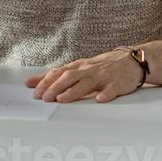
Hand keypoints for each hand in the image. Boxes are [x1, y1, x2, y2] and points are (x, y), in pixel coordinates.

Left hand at [26, 49, 144, 103]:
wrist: (132, 60)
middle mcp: (89, 70)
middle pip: (70, 77)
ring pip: (87, 82)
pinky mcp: (118, 83)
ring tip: (62, 99)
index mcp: (78, 67)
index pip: (59, 73)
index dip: (46, 82)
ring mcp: (104, 76)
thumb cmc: (101, 66)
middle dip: (56, 87)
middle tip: (45, 98)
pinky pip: (112, 89)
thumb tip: (29, 82)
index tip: (35, 93)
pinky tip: (99, 100)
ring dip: (73, 91)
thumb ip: (54, 76)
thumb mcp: (77, 68)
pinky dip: (106, 94)